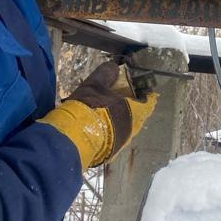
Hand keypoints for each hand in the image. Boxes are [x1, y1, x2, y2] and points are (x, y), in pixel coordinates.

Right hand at [42, 62, 157, 168]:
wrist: (72, 140)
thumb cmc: (88, 109)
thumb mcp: (94, 84)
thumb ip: (106, 74)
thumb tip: (114, 67)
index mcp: (135, 112)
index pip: (149, 101)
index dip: (144, 93)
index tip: (136, 87)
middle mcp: (132, 130)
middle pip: (136, 114)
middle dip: (128, 105)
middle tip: (115, 96)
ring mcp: (121, 143)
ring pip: (124, 126)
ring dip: (117, 117)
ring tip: (102, 109)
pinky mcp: (109, 153)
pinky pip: (113, 137)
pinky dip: (108, 129)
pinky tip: (95, 124)